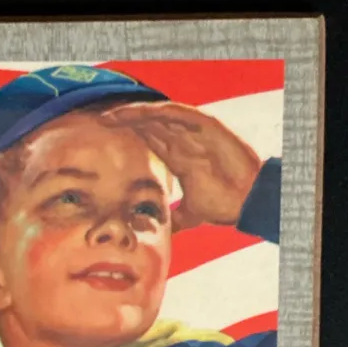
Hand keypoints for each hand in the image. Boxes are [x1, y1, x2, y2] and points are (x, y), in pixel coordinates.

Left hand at [101, 101, 262, 230]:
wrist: (248, 201)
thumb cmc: (224, 204)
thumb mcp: (192, 214)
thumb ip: (178, 220)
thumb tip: (166, 236)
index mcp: (177, 155)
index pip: (147, 138)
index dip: (125, 134)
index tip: (101, 136)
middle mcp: (183, 140)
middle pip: (148, 123)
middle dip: (124, 120)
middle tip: (99, 120)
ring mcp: (194, 131)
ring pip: (158, 115)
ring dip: (134, 113)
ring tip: (112, 115)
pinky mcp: (206, 125)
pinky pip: (177, 112)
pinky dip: (157, 110)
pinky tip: (137, 112)